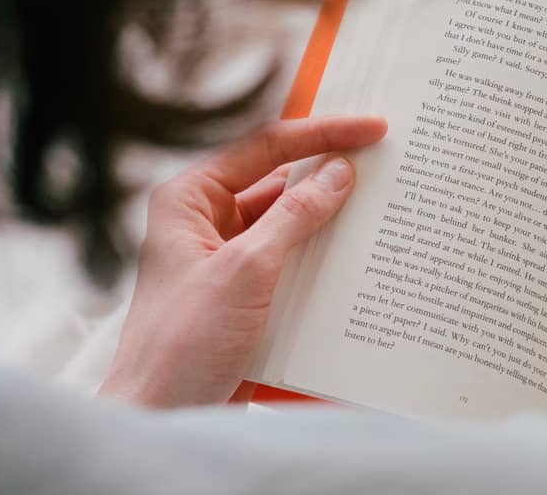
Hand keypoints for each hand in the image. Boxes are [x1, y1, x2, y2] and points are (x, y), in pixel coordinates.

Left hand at [100, 114, 386, 407]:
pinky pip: (292, 261)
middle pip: (277, 181)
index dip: (320, 134)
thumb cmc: (182, 344)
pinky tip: (361, 256)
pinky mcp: (245, 294)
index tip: (370, 129)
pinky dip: (323, 256)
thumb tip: (339, 174)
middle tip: (385, 159)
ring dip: (330, 218)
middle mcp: (204, 221)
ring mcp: (226, 258)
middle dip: (329, 173)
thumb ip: (294, 216)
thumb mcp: (246, 270)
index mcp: (189, 199)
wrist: (162, 416)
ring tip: (382, 205)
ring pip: (289, 222)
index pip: (263, 147)